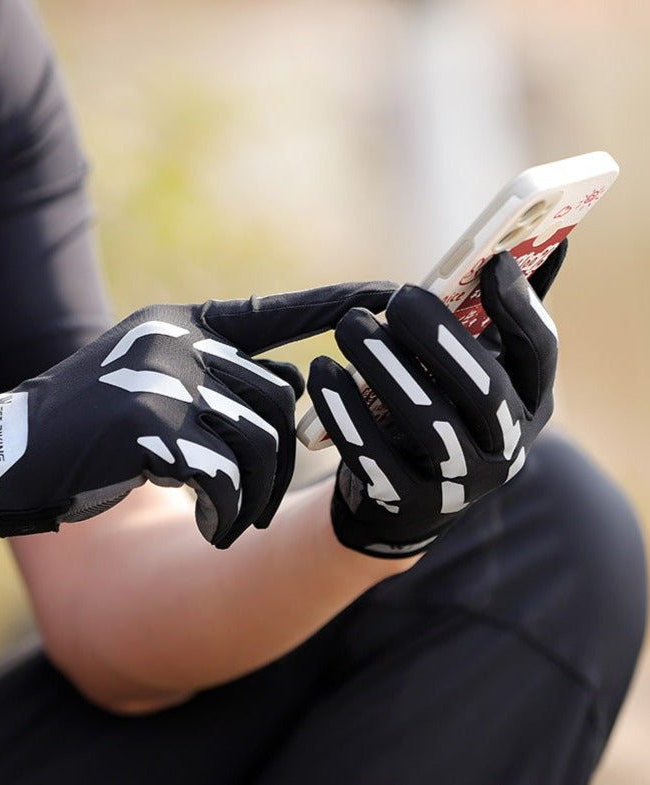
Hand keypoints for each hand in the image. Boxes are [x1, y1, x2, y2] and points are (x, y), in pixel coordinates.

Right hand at [0, 282, 394, 544]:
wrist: (10, 450)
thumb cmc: (94, 423)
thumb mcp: (155, 377)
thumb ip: (219, 373)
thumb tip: (297, 392)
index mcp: (187, 326)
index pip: (281, 310)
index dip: (343, 303)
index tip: (397, 294)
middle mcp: (181, 342)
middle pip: (283, 399)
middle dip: (285, 457)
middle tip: (262, 497)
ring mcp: (164, 381)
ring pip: (262, 440)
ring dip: (259, 494)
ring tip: (238, 520)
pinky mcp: (147, 429)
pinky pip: (225, 475)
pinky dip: (229, 512)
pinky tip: (213, 527)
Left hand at [307, 248, 563, 557]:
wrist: (409, 496)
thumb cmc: (444, 405)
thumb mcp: (474, 365)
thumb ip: (492, 314)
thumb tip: (514, 245)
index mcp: (529, 402)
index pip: (539, 354)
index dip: (521, 308)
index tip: (493, 260)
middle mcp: (506, 449)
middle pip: (483, 391)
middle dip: (439, 338)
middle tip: (398, 295)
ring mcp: (460, 483)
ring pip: (428, 425)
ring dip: (385, 368)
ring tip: (350, 326)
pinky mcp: (407, 501)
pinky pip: (374, 455)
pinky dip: (344, 410)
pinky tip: (323, 371)